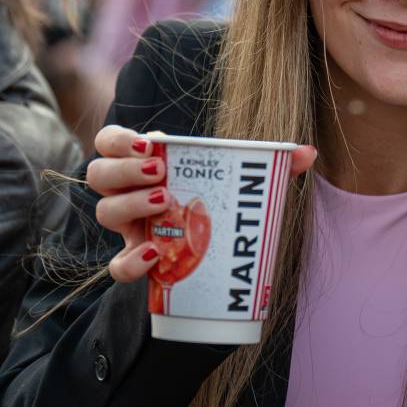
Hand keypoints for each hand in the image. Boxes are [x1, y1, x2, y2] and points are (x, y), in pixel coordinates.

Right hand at [88, 125, 315, 282]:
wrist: (215, 259)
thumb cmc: (221, 205)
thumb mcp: (244, 184)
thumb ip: (272, 166)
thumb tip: (307, 153)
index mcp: (145, 164)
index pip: (109, 141)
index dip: (117, 140)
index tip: (148, 145)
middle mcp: (129, 193)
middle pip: (99, 174)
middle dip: (124, 170)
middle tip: (160, 174)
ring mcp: (130, 228)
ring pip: (104, 212)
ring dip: (130, 206)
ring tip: (166, 203)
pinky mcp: (137, 262)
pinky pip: (117, 266)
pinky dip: (131, 261)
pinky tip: (157, 255)